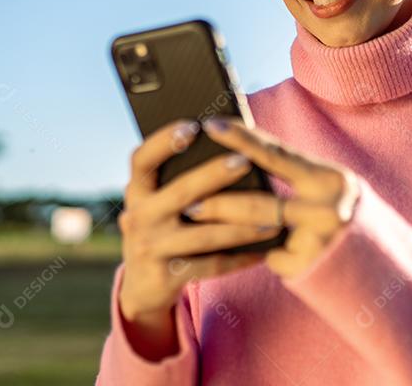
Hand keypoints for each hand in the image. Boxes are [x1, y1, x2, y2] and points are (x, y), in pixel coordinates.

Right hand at [116, 118, 284, 320]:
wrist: (142, 286)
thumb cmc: (163, 228)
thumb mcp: (159, 202)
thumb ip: (177, 179)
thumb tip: (228, 145)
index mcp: (138, 191)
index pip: (142, 159)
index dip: (163, 141)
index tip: (193, 126)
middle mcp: (138, 216)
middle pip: (180, 192)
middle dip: (214, 175)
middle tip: (245, 161)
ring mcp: (150, 248)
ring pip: (203, 234)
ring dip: (241, 225)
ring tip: (273, 217)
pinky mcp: (166, 276)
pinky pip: (211, 264)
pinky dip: (240, 257)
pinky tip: (265, 250)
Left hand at [187, 115, 361, 279]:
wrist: (378, 264)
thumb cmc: (336, 212)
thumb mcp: (323, 187)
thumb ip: (291, 174)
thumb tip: (238, 153)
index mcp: (332, 180)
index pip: (279, 154)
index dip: (242, 138)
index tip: (211, 125)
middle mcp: (330, 211)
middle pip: (262, 202)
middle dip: (219, 198)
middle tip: (186, 194)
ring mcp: (320, 244)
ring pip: (258, 231)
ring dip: (221, 224)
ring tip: (192, 215)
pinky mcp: (308, 269)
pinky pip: (268, 255)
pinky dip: (250, 250)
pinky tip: (229, 249)